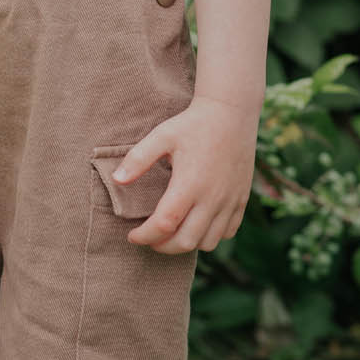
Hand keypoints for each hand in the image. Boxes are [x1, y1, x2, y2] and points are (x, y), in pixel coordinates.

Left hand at [111, 95, 258, 253]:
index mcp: (190, 183)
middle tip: (149, 239)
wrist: (231, 113)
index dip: (145, 236)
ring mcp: (230, 201)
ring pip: (208, 242)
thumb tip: (117, 180)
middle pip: (185, 241)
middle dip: (162, 246)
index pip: (164, 224)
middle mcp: (212, 197)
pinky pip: (227, 232)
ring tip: (171, 232)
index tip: (132, 235)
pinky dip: (210, 236)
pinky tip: (196, 224)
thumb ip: (138, 158)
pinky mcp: (241, 200)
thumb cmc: (193, 124)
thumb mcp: (162, 135)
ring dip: (186, 243)